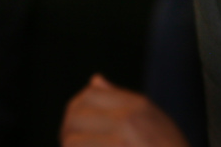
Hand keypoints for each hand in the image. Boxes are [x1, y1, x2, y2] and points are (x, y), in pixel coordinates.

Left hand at [60, 74, 189, 146]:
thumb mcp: (153, 119)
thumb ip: (121, 98)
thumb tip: (95, 79)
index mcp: (138, 105)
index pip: (90, 96)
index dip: (75, 111)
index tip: (75, 127)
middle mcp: (128, 119)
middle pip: (75, 117)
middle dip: (67, 133)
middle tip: (71, 143)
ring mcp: (120, 142)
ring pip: (72, 141)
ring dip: (71, 146)